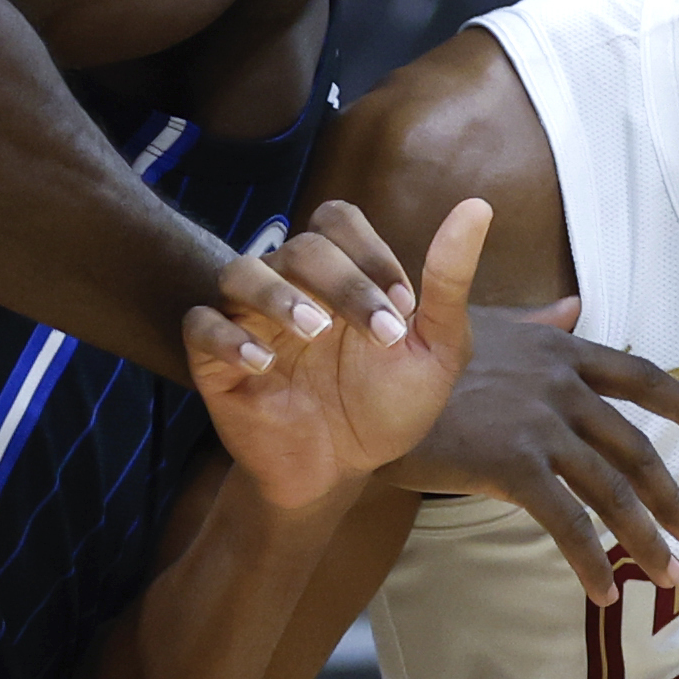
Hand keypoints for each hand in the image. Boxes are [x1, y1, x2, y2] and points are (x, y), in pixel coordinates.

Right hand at [187, 200, 485, 510]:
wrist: (340, 470)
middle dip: (345, 283)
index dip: (370, 252)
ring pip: (239, 272)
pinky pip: (201, 326)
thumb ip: (449, 282)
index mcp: (338, 274)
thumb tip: (478, 207)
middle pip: (299, 247)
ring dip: (278, 295)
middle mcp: (290, 286)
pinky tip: (262, 364)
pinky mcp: (215, 360)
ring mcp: (249, 319)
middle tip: (381, 335)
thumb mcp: (434, 350)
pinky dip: (229, 337)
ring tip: (315, 332)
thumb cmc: (385, 405)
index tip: (404, 308)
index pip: (336, 220)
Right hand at [378, 299, 678, 601]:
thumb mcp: (482, 327)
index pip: (640, 376)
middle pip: (634, 447)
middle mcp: (561, 386)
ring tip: (668, 575)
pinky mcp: (514, 466)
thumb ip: (538, 323)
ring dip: (645, 540)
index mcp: (560, 351)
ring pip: (611, 492)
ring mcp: (540, 425)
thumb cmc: (415, 356)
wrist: (363, 386)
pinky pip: (567, 524)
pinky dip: (590, 562)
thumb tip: (575, 306)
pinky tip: (605, 592)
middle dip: (668, 494)